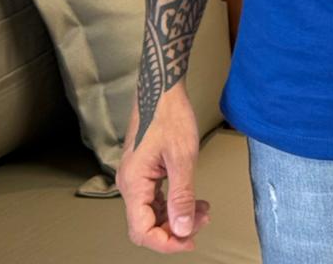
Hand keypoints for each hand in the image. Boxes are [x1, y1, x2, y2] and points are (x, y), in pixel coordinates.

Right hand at [116, 85, 211, 252]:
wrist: (162, 89)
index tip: (190, 241)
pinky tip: (192, 199)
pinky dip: (173, 203)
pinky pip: (154, 197)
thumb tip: (183, 228)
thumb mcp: (182, 157)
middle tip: (202, 222)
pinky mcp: (143, 170)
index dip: (166, 242)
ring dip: (176, 216)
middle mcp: (129, 183)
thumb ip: (182, 196)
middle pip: (146, 224)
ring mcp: (135, 177)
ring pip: (151, 212)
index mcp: (133, 183)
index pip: (142, 230)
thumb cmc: (170, 115)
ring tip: (202, 210)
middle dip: (174, 229)